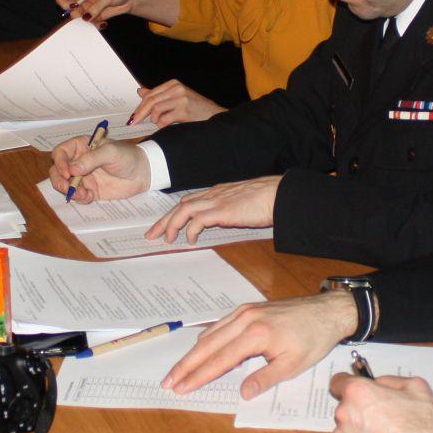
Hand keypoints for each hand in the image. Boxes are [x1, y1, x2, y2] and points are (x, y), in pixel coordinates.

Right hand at [49, 138, 149, 202]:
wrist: (142, 173)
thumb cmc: (127, 156)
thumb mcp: (110, 153)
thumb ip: (91, 159)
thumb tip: (72, 169)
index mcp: (80, 146)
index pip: (60, 152)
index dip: (60, 162)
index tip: (67, 173)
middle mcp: (78, 161)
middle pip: (57, 170)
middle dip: (58, 180)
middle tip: (67, 187)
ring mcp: (82, 177)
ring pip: (64, 184)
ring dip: (68, 191)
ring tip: (82, 194)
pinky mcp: (89, 190)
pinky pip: (77, 196)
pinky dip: (79, 198)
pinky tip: (89, 197)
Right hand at [58, 0, 140, 22]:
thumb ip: (96, 7)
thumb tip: (86, 17)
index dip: (64, 4)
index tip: (73, 8)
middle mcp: (83, 0)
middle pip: (70, 11)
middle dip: (77, 17)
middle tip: (87, 17)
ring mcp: (88, 9)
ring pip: (80, 20)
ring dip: (88, 22)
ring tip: (99, 19)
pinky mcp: (95, 17)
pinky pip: (90, 24)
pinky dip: (95, 25)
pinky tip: (103, 22)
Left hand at [130, 80, 225, 127]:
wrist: (214, 116)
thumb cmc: (196, 109)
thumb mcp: (176, 98)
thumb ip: (159, 95)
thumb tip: (141, 91)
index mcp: (173, 84)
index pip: (150, 94)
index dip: (139, 106)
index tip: (133, 116)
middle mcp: (177, 88)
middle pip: (150, 101)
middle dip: (140, 114)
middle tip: (134, 122)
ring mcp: (181, 98)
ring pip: (156, 111)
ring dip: (155, 120)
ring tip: (161, 123)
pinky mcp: (184, 110)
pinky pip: (164, 120)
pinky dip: (162, 125)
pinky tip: (167, 126)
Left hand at [145, 175, 278, 245]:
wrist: (279, 195)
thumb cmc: (267, 200)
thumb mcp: (243, 204)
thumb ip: (230, 210)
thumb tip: (224, 220)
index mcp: (217, 192)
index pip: (188, 201)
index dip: (174, 213)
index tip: (165, 226)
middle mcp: (213, 194)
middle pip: (180, 205)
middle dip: (164, 220)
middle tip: (152, 235)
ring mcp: (217, 201)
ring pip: (184, 210)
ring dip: (172, 225)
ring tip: (167, 239)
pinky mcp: (222, 211)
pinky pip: (198, 220)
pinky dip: (190, 229)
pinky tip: (190, 239)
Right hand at [163, 292, 356, 397]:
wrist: (326, 311)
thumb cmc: (313, 339)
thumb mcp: (293, 364)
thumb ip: (265, 379)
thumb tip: (243, 393)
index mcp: (256, 335)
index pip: (219, 360)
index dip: (198, 376)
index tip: (181, 387)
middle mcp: (245, 320)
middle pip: (206, 345)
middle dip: (186, 365)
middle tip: (168, 381)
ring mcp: (244, 312)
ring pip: (210, 334)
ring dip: (193, 353)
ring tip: (179, 369)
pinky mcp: (247, 309)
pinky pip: (220, 325)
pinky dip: (207, 339)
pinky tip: (201, 350)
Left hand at [327, 371, 432, 432]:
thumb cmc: (423, 425)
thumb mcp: (414, 386)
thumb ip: (388, 380)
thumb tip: (377, 383)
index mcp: (358, 392)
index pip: (338, 382)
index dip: (348, 384)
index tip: (355, 390)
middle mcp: (345, 414)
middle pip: (345, 407)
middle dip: (359, 410)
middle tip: (381, 417)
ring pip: (346, 429)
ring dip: (359, 430)